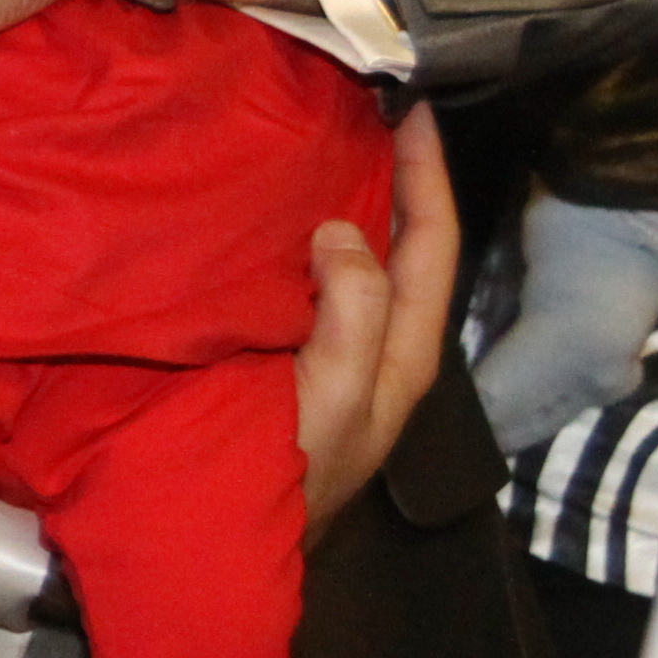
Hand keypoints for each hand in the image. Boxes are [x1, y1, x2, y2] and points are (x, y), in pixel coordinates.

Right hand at [293, 103, 460, 536]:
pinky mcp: (291, 359)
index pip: (430, 245)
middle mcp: (379, 346)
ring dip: (342, 203)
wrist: (228, 546)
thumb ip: (351, 317)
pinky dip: (296, 240)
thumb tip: (342, 229)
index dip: (428, 177)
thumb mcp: (336, 401)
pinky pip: (306, 283)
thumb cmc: (290, 479)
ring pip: (355, 260)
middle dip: (390, 178)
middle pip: (401, 245)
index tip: (412, 111)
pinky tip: (264, 217)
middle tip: (360, 112)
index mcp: (402, 352)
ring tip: (313, 147)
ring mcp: (336, 354)